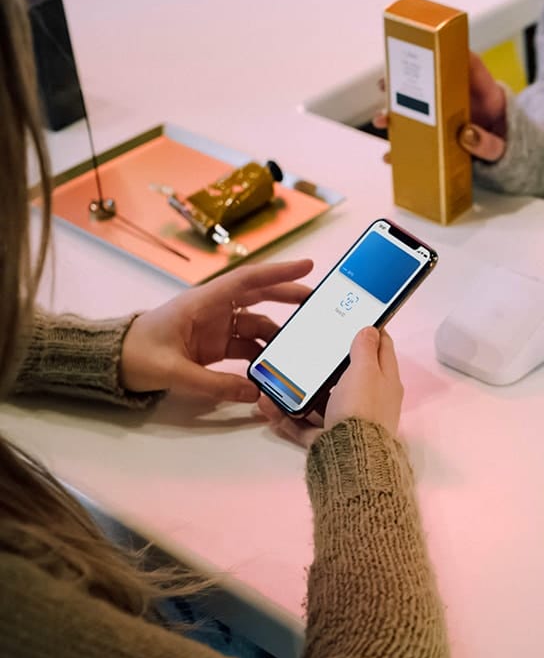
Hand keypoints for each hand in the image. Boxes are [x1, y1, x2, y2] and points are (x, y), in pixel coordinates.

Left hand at [119, 259, 313, 401]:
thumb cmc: (135, 355)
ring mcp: (216, 328)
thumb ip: (215, 385)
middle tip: (318, 302)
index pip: (247, 281)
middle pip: (259, 297)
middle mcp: (214, 310)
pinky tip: (275, 367)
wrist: (111, 363)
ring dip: (278, 333)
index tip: (308, 264)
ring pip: (257, 324)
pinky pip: (247, 346)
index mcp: (202, 302)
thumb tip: (255, 393)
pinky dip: (262, 355)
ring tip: (300, 345)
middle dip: (289, 297)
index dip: (279, 272)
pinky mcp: (215, 346)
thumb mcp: (174, 372)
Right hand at [257, 326, 402, 448]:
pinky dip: (286, 416)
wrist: (352, 459)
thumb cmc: (362, 408)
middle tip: (308, 345)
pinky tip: (267, 405)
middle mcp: (370, 400)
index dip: (370, 330)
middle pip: (349, 374)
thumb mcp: (365, 371)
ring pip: (321, 400)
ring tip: (278, 375)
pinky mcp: (328, 438)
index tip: (352, 317)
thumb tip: (371, 328)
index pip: (382, 348)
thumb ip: (365, 349)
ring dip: (300, 389)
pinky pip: (303, 425)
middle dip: (328, 362)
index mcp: (385, 381)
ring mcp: (348, 420)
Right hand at [372, 52, 506, 162]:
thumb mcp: (505, 148)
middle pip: (434, 84)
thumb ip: (489, 144)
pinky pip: (421, 141)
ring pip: (420, 112)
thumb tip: (465, 135)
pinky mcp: (443, 140)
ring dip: (397, 114)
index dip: (455, 51)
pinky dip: (405, 148)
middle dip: (407, 82)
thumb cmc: (511, 148)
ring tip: (382, 120)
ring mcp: (451, 121)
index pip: (472, 65)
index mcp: (487, 96)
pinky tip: (390, 155)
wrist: (512, 169)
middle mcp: (465, 103)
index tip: (433, 44)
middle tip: (385, 84)